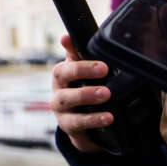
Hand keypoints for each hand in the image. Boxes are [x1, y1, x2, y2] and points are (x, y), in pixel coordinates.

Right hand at [50, 34, 112, 151]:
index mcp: (63, 76)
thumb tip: (70, 36)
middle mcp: (58, 90)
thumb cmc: (86, 95)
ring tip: (106, 93)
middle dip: (81, 71)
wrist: (85, 129)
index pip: (64, 62)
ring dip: (85, 95)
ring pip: (65, 100)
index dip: (73, 54)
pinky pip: (77, 123)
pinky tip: (108, 117)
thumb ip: (82, 56)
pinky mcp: (69, 128)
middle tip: (104, 69)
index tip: (87, 52)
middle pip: (61, 76)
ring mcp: (61, 111)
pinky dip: (93, 119)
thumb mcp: (87, 76)